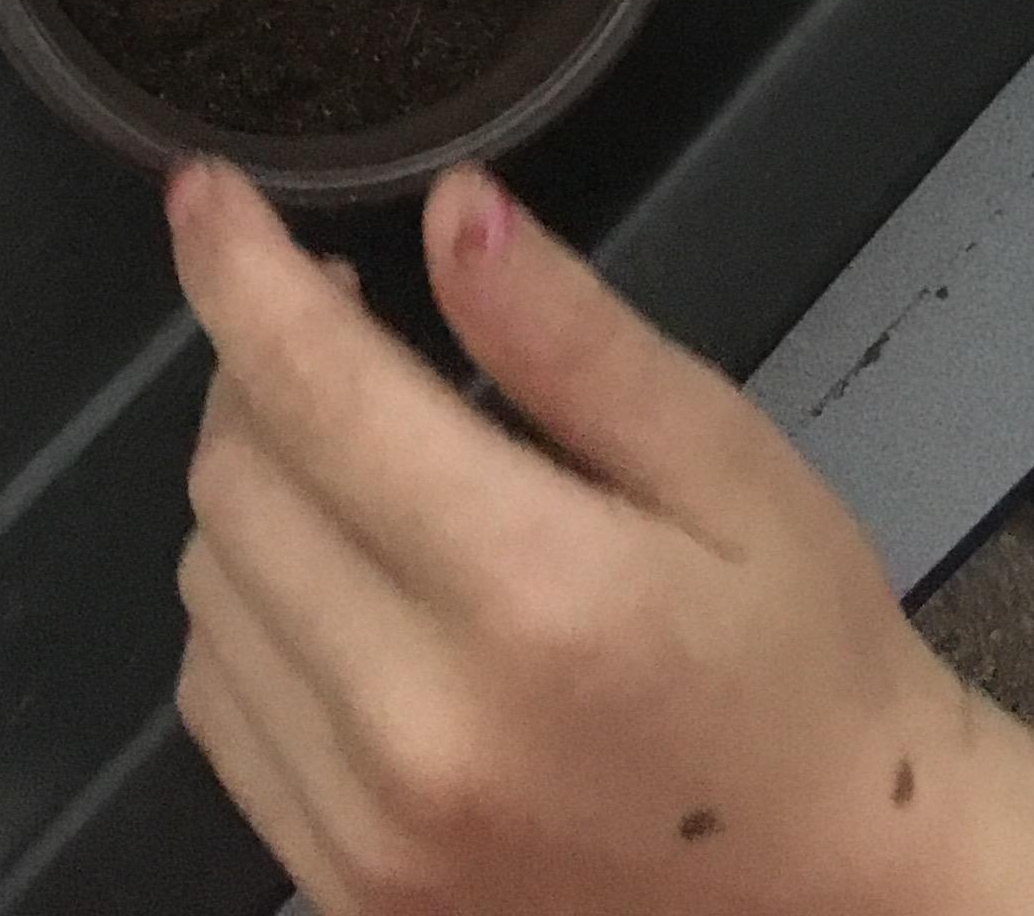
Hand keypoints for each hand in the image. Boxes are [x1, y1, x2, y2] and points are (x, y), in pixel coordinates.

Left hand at [168, 158, 966, 914]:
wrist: (829, 889)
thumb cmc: (796, 650)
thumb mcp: (725, 460)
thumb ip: (571, 336)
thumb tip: (450, 209)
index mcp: (534, 593)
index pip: (316, 392)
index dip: (238, 270)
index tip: (204, 188)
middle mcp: (418, 724)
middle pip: (236, 478)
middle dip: (264, 364)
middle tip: (354, 320)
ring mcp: (364, 828)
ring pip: (206, 581)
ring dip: (254, 482)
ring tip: (362, 452)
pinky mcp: (338, 887)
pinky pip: (215, 697)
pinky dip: (248, 605)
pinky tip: (342, 576)